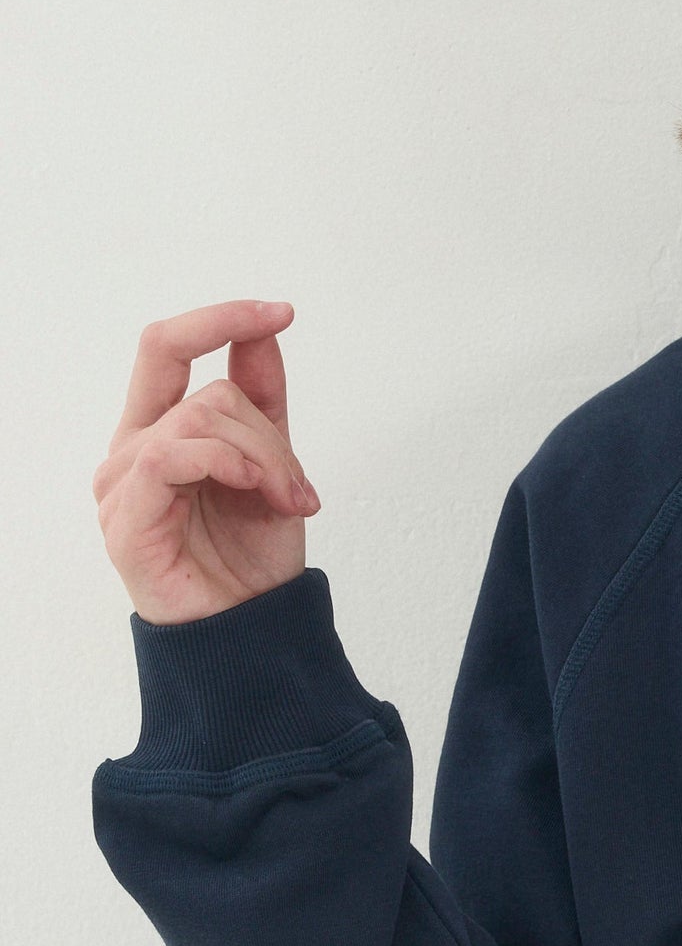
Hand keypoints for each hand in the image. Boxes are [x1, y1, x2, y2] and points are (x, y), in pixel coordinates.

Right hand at [94, 298, 317, 624]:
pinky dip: (225, 464)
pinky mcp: (123, 519)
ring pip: (197, 421)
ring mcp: (121, 485)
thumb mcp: (272, 466)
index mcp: (158, 433)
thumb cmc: (251, 560)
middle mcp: (131, 452)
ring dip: (261, 458)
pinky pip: (167, 456)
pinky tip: (255, 492)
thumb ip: (261, 400)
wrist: (250, 633)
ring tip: (288, 503)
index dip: (219, 320)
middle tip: (297, 486)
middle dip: (266, 431)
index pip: (166, 348)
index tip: (279, 312)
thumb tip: (263, 330)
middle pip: (200, 390)